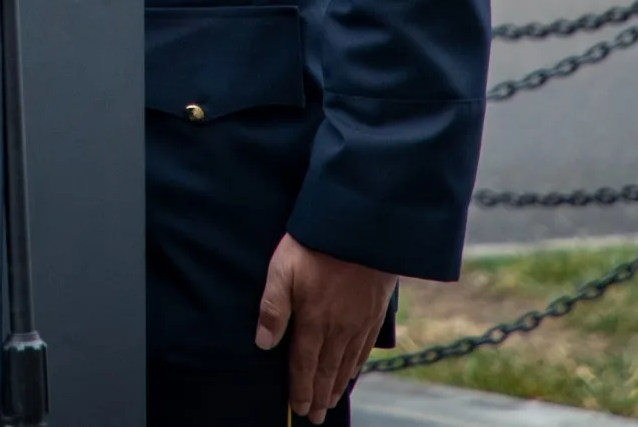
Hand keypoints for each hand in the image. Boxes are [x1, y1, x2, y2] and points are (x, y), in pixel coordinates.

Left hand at [254, 234, 395, 422]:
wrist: (362, 230)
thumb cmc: (316, 246)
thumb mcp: (282, 269)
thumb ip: (273, 307)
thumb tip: (263, 342)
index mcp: (313, 321)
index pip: (303, 364)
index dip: (300, 388)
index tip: (298, 407)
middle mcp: (338, 329)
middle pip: (326, 370)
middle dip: (318, 395)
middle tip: (315, 416)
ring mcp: (358, 323)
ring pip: (345, 364)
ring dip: (336, 386)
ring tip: (329, 401)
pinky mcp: (373, 314)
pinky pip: (363, 349)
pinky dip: (355, 366)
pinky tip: (351, 373)